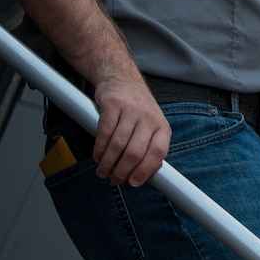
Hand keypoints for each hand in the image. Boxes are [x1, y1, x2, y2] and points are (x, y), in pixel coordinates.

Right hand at [91, 71, 169, 185]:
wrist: (121, 77)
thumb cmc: (136, 108)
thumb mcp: (151, 125)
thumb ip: (149, 146)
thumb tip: (144, 175)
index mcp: (162, 126)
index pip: (158, 152)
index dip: (145, 171)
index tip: (134, 182)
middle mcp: (149, 117)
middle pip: (135, 152)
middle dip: (122, 172)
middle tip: (114, 179)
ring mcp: (131, 109)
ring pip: (118, 145)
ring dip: (107, 163)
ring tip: (103, 171)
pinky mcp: (113, 104)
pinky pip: (104, 133)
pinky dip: (99, 149)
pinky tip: (97, 156)